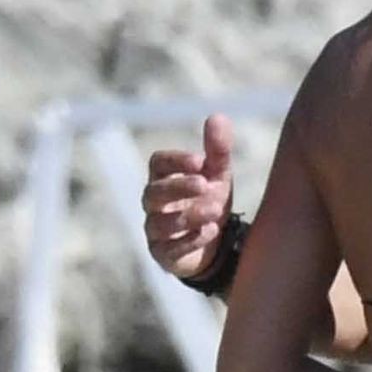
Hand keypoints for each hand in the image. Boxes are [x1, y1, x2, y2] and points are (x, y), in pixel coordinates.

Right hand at [142, 114, 234, 279]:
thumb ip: (218, 150)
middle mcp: (153, 204)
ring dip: (189, 215)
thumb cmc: (209, 201)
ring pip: (162, 223)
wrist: (215, 244)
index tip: (199, 161)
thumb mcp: (218, 176)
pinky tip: (210, 231)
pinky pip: (170, 249)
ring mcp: (155, 230)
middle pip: (154, 193)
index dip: (175, 161)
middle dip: (178, 188)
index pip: (157, 164)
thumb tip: (217, 116)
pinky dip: (190, 240)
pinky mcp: (164, 254)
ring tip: (215, 211)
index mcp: (163, 178)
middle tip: (205, 184)